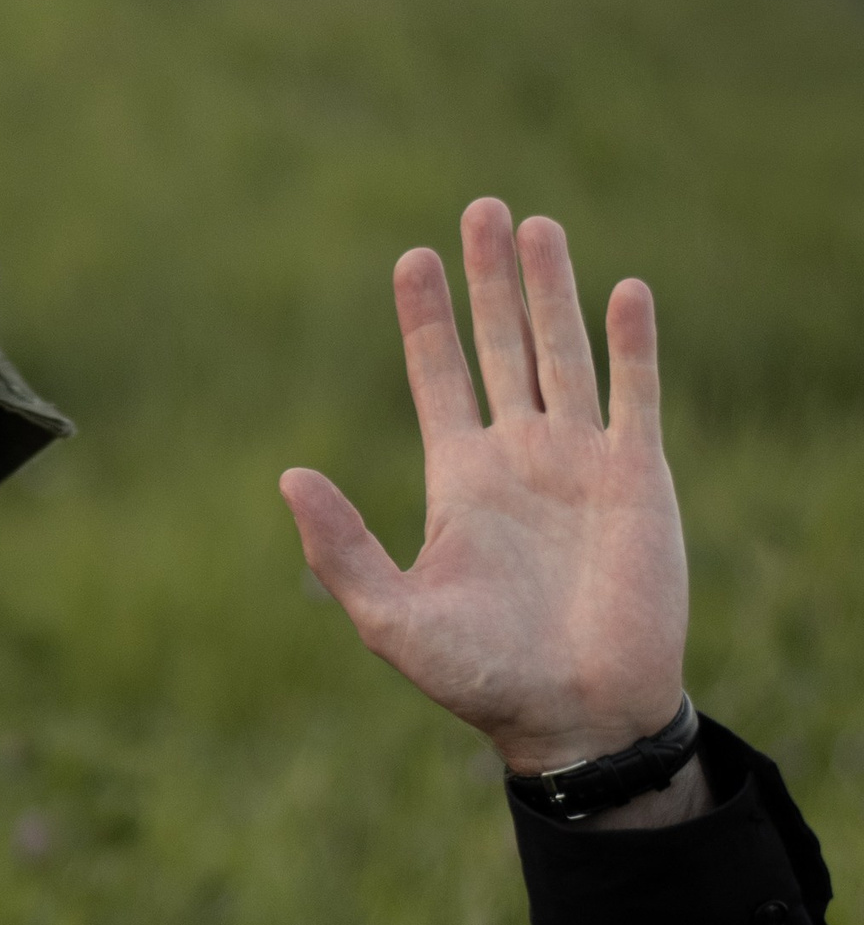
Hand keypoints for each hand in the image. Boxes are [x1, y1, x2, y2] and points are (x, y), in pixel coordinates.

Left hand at [280, 201, 689, 775]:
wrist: (576, 714)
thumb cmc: (480, 678)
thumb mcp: (390, 617)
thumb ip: (340, 548)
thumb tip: (287, 476)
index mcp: (459, 480)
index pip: (438, 376)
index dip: (425, 318)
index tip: (410, 259)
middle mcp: (518, 458)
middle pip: (500, 345)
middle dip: (489, 281)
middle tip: (480, 210)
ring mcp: (579, 463)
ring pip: (563, 353)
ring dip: (552, 290)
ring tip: (535, 225)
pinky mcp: (637, 479)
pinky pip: (634, 394)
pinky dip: (630, 343)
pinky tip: (623, 290)